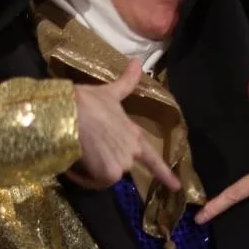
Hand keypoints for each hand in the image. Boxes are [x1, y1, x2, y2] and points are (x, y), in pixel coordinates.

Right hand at [69, 59, 180, 190]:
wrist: (72, 111)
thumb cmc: (89, 101)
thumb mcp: (110, 92)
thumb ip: (126, 82)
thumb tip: (137, 61)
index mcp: (135, 135)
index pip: (153, 159)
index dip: (164, 173)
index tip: (177, 187)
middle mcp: (132, 152)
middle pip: (119, 165)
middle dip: (104, 160)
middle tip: (88, 146)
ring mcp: (122, 164)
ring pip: (105, 174)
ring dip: (93, 168)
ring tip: (80, 149)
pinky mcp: (109, 174)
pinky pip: (94, 181)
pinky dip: (84, 176)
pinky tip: (76, 159)